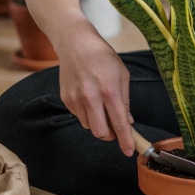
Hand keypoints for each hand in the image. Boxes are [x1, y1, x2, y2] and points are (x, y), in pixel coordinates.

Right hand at [58, 33, 134, 156]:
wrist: (75, 43)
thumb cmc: (103, 57)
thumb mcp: (122, 76)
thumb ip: (125, 101)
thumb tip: (128, 122)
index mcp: (109, 91)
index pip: (119, 123)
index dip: (125, 140)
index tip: (129, 151)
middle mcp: (91, 97)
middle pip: (100, 132)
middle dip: (110, 136)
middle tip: (116, 131)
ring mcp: (76, 99)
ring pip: (89, 126)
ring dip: (98, 124)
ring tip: (102, 107)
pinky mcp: (66, 99)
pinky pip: (79, 116)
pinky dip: (88, 114)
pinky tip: (91, 99)